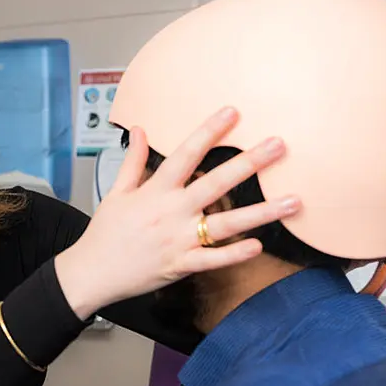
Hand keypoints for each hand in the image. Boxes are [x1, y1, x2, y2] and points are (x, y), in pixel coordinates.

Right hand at [55, 107, 301, 319]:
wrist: (92, 272)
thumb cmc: (105, 233)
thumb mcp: (116, 192)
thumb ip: (134, 161)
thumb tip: (141, 130)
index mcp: (155, 191)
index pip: (185, 154)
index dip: (209, 131)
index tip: (232, 113)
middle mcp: (171, 212)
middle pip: (215, 183)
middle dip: (249, 163)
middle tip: (278, 145)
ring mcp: (178, 239)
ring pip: (226, 223)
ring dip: (262, 212)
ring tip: (293, 200)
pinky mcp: (181, 265)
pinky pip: (213, 259)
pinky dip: (235, 254)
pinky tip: (259, 245)